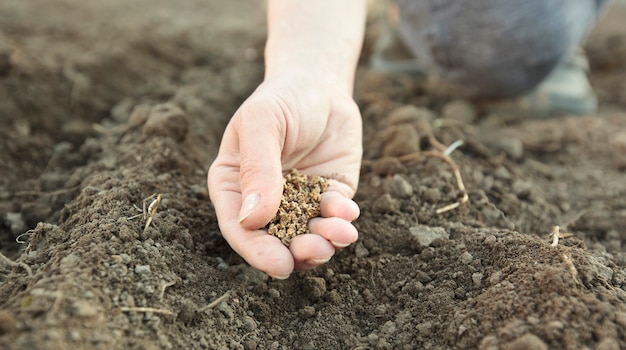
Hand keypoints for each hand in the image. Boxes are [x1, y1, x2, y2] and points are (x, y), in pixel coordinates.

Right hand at [208, 76, 361, 278]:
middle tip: (316, 249)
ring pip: (307, 235)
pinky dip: (342, 220)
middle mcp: (264, 200)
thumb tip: (253, 220)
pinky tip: (347, 210)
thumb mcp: (263, 123)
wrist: (320, 84)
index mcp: (234, 185)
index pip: (239, 228)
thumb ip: (257, 168)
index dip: (257, 251)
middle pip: (274, 240)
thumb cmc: (282, 98)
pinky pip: (334, 218)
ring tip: (341, 233)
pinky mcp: (328, 196)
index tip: (279, 265)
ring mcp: (298, 201)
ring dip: (324, 242)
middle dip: (296, 252)